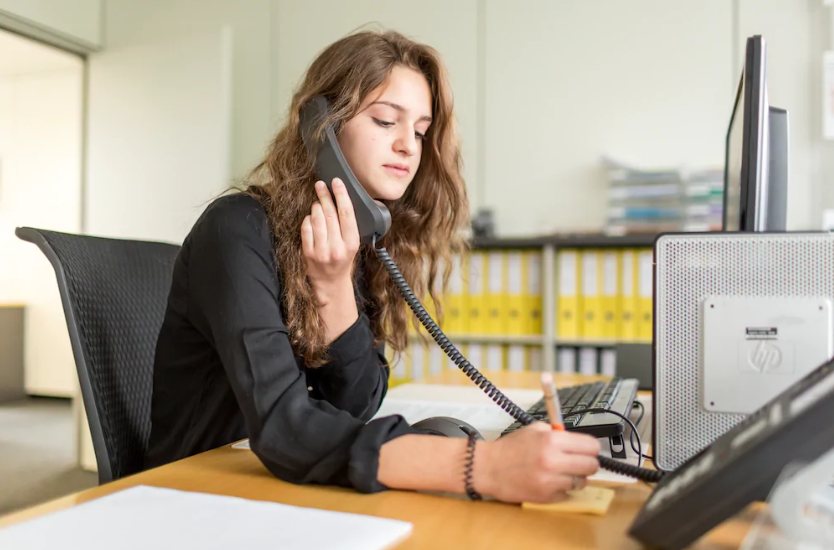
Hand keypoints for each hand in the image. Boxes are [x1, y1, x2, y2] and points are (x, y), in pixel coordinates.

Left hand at [301, 178, 360, 300]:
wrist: (330, 283)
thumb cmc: (343, 260)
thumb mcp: (352, 245)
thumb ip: (349, 226)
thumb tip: (342, 200)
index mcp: (351, 243)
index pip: (346, 213)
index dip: (341, 195)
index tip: (336, 182)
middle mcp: (337, 247)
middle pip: (330, 213)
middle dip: (325, 196)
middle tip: (321, 185)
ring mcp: (321, 251)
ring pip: (317, 218)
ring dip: (316, 206)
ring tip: (318, 203)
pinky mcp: (308, 253)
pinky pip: (306, 228)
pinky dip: (308, 219)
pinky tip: (311, 218)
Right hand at [476, 422, 599, 502]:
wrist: (487, 467)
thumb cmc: (509, 448)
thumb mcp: (534, 430)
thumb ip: (558, 433)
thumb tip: (579, 441)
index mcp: (551, 440)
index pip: (591, 446)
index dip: (592, 448)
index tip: (589, 450)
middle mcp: (553, 460)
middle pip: (592, 466)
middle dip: (588, 463)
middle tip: (579, 462)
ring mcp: (550, 481)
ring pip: (582, 482)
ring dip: (575, 477)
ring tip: (561, 472)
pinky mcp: (546, 496)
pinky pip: (567, 493)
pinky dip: (562, 488)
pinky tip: (549, 481)